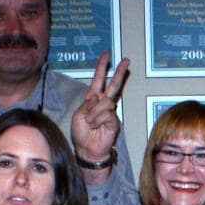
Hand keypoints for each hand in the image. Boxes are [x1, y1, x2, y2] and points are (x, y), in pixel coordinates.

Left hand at [71, 52, 128, 172]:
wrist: (87, 150)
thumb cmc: (82, 133)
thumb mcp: (79, 115)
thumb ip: (88, 104)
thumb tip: (100, 98)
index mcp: (92, 99)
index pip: (98, 80)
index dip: (102, 67)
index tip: (107, 55)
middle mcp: (103, 103)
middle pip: (113, 85)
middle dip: (119, 72)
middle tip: (126, 60)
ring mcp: (110, 112)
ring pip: (105, 102)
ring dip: (94, 113)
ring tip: (90, 123)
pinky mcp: (114, 121)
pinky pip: (107, 114)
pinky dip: (98, 119)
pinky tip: (95, 126)